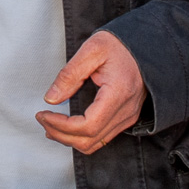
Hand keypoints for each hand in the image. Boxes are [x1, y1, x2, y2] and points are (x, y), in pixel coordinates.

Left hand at [38, 30, 146, 154]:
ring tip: (50, 125)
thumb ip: (69, 74)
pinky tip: (67, 128)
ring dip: (69, 139)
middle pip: (89, 139)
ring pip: (95, 143)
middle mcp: (126, 111)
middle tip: (42, 119)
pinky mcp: (126, 118)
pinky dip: (81, 137)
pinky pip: (102, 138)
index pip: (88, 125)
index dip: (61, 125)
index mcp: (119, 93)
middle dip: (60, 134)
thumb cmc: (121, 45)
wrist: (146, 46)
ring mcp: (128, 117)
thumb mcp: (92, 50)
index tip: (43, 115)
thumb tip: (51, 98)